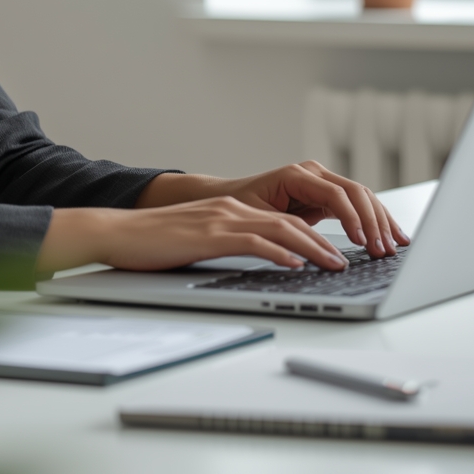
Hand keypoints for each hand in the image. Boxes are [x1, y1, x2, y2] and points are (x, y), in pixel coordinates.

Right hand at [37, 196, 350, 275]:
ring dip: (315, 248)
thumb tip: (274, 263)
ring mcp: (221, 220)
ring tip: (340, 263)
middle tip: (355, 258)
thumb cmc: (158, 244)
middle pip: (296, 220)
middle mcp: (234, 210)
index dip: (326, 233)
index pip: (292, 218)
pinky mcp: (208, 235)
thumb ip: (236, 245)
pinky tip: (295, 263)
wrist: (118, 233)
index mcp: (236, 211)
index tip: (351, 250)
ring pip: (281, 229)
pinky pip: (251, 241)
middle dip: (332, 239)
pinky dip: (277, 252)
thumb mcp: (205, 241)